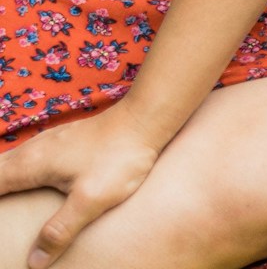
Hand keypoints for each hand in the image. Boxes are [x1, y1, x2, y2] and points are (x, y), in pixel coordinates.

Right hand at [0, 107, 166, 266]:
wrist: (146, 118)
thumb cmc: (119, 157)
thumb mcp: (90, 200)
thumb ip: (61, 230)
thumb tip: (35, 261)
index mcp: (29, 164)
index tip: (0, 224)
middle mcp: (33, 149)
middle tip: (5, 218)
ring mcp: (49, 142)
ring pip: (11, 163)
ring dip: (4, 182)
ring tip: (9, 204)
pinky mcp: (65, 140)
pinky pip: (29, 158)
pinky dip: (20, 173)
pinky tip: (34, 184)